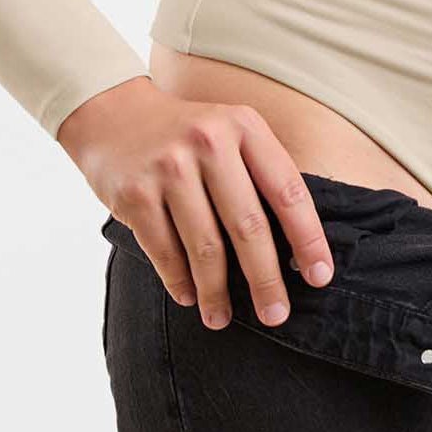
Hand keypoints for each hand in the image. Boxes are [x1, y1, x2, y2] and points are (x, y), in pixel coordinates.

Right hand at [56, 79, 334, 329]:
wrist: (112, 112)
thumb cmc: (186, 134)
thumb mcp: (231, 131)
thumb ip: (260, 173)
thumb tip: (294, 249)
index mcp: (244, 127)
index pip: (287, 191)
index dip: (308, 239)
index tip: (320, 277)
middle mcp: (208, 142)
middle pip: (247, 226)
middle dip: (265, 279)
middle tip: (276, 314)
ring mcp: (168, 168)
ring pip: (204, 246)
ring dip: (216, 291)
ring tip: (222, 318)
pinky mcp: (134, 193)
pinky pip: (164, 251)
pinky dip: (179, 280)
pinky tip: (190, 296)